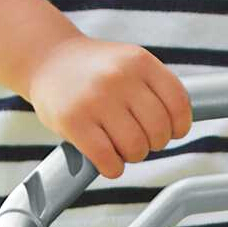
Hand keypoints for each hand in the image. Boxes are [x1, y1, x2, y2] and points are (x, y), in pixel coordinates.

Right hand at [26, 36, 193, 181]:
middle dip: (153, 143)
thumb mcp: (129, 63)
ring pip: (135, 148)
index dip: (179, 126)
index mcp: (140, 61)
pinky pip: (107, 160)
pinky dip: (113, 168)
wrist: (47, 58)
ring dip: (132, 156)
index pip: (178, 103)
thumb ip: (155, 87)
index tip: (171, 132)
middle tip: (140, 140)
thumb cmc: (95, 70)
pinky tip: (107, 160)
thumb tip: (179, 128)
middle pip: (158, 130)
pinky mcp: (73, 121)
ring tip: (121, 147)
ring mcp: (95, 99)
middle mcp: (120, 77)